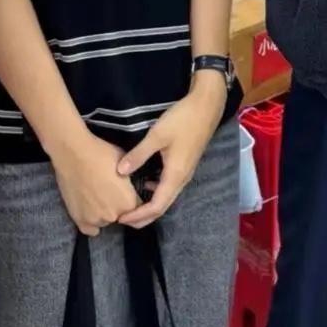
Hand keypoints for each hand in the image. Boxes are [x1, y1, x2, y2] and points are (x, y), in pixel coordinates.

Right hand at [49, 132, 139, 237]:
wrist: (73, 152)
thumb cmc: (101, 153)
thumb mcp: (125, 164)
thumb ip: (130, 182)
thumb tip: (130, 187)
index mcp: (128, 203)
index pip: (137, 207)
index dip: (130, 196)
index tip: (123, 189)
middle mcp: (114, 216)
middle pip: (120, 215)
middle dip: (117, 205)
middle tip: (107, 189)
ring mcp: (95, 220)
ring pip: (105, 220)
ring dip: (103, 212)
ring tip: (95, 194)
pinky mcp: (79, 220)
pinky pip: (90, 229)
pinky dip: (90, 222)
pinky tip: (89, 208)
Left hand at [116, 73, 226, 228]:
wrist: (206, 107)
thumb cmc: (182, 120)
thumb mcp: (157, 136)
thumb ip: (139, 154)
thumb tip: (119, 172)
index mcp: (175, 176)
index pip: (156, 206)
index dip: (139, 216)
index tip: (121, 219)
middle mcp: (182, 180)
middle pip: (163, 207)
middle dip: (143, 217)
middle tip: (123, 219)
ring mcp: (185, 173)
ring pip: (167, 198)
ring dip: (150, 206)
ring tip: (132, 206)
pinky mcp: (185, 165)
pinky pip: (170, 187)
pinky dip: (156, 193)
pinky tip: (145, 184)